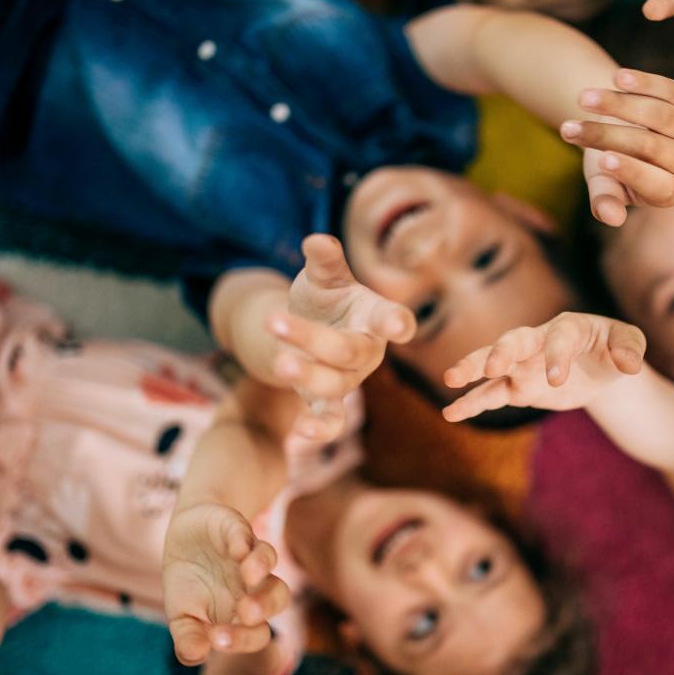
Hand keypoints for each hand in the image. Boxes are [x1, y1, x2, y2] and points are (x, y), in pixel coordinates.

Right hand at [163, 503, 289, 665]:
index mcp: (243, 613)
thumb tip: (196, 656)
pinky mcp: (237, 530)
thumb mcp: (181, 616)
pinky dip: (242, 540)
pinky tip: (235, 549)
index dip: (244, 639)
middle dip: (265, 605)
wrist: (184, 538)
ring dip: (260, 567)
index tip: (216, 638)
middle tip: (245, 612)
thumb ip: (188, 637)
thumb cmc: (188, 584)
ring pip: (269, 561)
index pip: (258, 633)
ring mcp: (248, 555)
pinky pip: (246, 534)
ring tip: (247, 575)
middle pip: (277, 597)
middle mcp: (254, 585)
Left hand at [270, 234, 415, 439]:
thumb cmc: (324, 300)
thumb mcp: (323, 277)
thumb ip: (324, 260)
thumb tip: (316, 241)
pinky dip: (319, 431)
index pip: (391, 319)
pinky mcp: (328, 403)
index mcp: (375, 317)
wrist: (307, 330)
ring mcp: (349, 379)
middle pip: (348, 350)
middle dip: (313, 338)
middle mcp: (367, 351)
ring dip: (306, 375)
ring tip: (279, 361)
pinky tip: (299, 434)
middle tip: (275, 321)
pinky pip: (331, 422)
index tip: (398, 327)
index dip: (396, 323)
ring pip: (334, 384)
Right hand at [442, 312, 645, 421]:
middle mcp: (539, 341)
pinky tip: (451, 413)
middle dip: (502, 351)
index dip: (556, 356)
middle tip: (492, 366)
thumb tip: (628, 364)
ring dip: (473, 368)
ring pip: (493, 363)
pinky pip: (491, 393)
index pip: (559, 337)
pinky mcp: (518, 387)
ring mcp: (524, 364)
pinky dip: (472, 402)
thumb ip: (631, 347)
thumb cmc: (614, 346)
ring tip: (451, 379)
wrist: (599, 364)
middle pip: (515, 340)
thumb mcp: (630, 342)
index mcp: (569, 327)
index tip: (556, 380)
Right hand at [560, 69, 673, 225]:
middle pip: (649, 146)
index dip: (630, 171)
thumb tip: (612, 218)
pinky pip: (669, 90)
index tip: (602, 160)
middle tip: (569, 128)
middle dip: (606, 135)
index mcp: (669, 192)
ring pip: (658, 114)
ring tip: (583, 98)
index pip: (654, 183)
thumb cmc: (609, 163)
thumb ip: (605, 201)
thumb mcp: (604, 184)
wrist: (622, 129)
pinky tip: (617, 76)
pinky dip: (644, 83)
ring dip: (617, 104)